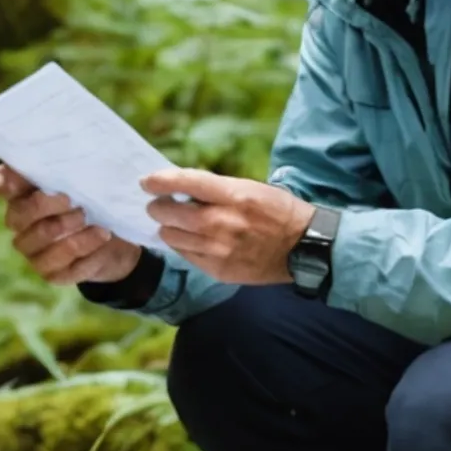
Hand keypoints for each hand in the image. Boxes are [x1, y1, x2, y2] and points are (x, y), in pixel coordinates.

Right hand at [0, 164, 143, 286]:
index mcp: (20, 194)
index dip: (4, 183)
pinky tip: (102, 241)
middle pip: (21, 216)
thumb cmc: (90, 199)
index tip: (16, 182)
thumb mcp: (80, 177)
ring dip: (75, 236)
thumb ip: (61, 164)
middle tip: (76, 203)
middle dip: (50, 209)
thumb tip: (54, 148)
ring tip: (99, 227)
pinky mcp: (53, 275)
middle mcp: (20, 225)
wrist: (113, 236)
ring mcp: (34, 253)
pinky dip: (89, 254)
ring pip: (46, 245)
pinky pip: (66, 268)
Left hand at [142, 168, 317, 285]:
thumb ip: (215, 190)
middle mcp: (223, 222)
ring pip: (173, 236)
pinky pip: (186, 255)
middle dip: (157, 207)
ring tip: (173, 223)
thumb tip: (180, 189)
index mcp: (234, 196)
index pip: (187, 183)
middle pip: (171, 213)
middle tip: (156, 204)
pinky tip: (189, 240)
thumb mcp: (250, 189)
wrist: (304, 247)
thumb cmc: (277, 211)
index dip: (160, 181)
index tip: (145, 181)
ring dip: (167, 227)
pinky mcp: (219, 269)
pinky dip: (182, 245)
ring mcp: (220, 249)